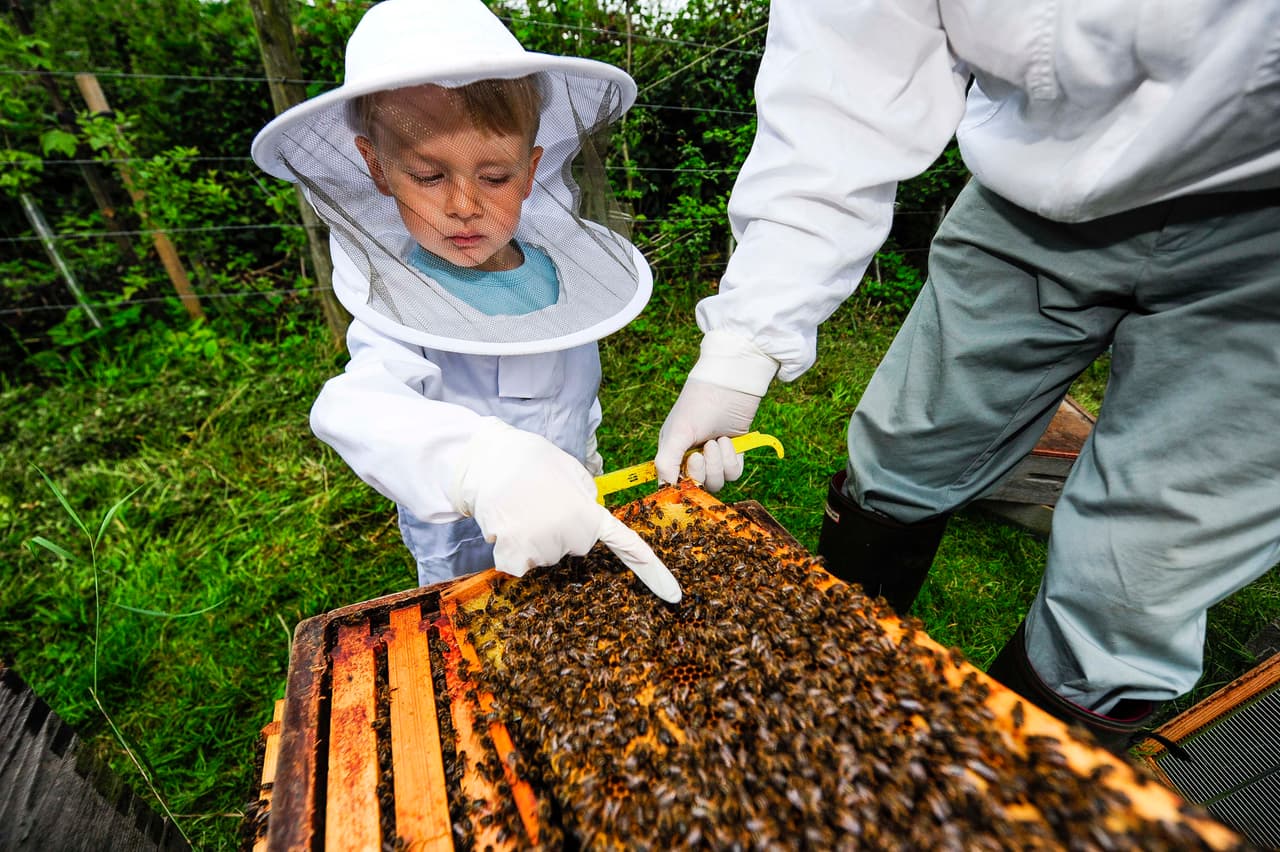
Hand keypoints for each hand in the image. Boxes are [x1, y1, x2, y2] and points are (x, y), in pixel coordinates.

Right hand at [451, 419, 680, 602]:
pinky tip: (506, 525)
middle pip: (572, 549)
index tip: (673, 594)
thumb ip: (586, 499)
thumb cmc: (528, 461)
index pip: (625, 544)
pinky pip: (519, 565)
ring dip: (532, 538)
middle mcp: (572, 535)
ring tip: (520, 509)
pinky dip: (511, 550)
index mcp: (589, 514)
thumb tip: (583, 515)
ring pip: (545, 557)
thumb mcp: (572, 472)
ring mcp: (545, 549)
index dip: (651, 571)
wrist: (488, 459)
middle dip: (558, 530)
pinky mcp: (517, 558)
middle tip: (538, 504)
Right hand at [655, 379, 760, 486]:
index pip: (672, 483)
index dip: (678, 488)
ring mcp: (713, 457)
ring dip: (717, 464)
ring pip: (716, 482)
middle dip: (700, 472)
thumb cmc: (699, 403)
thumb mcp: (678, 433)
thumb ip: (667, 461)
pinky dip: (731, 459)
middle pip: (697, 486)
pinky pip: (733, 473)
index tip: (684, 484)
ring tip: (716, 441)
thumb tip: (664, 489)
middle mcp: (692, 457)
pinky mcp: (733, 454)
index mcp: (673, 452)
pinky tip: (728, 441)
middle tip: (699, 453)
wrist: (730, 385)